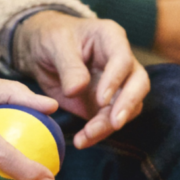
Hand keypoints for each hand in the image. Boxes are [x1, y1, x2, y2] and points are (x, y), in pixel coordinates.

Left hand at [14, 11, 149, 149]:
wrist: (41, 51)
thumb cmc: (51, 38)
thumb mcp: (55, 45)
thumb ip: (68, 66)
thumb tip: (77, 90)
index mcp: (111, 38)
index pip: (123, 59)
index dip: (115, 80)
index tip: (101, 99)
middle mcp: (121, 62)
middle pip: (138, 84)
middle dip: (127, 105)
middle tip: (114, 123)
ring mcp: (116, 84)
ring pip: (127, 107)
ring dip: (109, 125)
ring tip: (87, 136)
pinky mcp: (105, 104)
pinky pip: (109, 121)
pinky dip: (98, 133)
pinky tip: (82, 141)